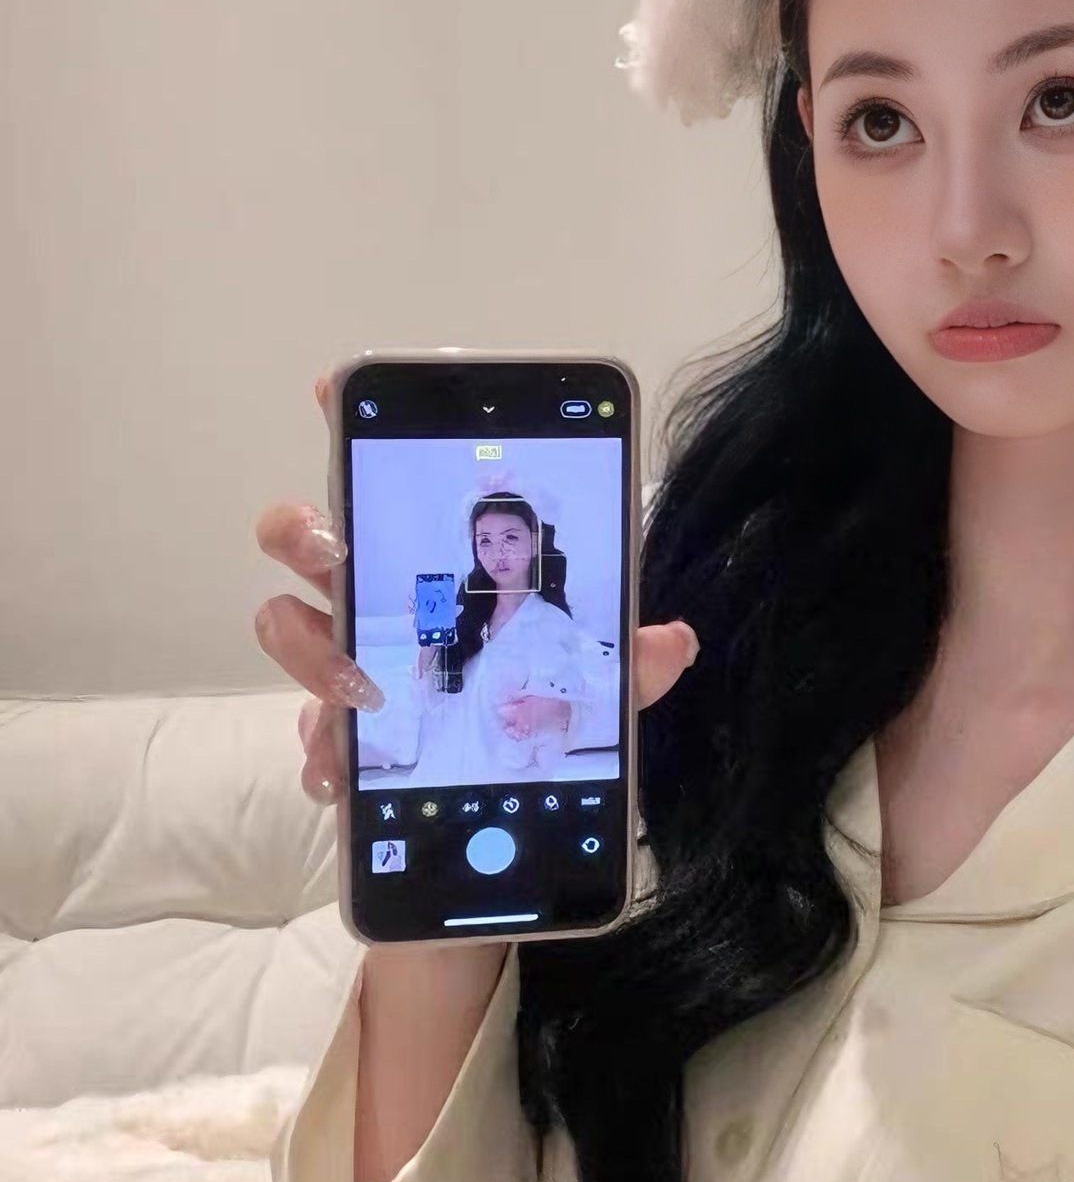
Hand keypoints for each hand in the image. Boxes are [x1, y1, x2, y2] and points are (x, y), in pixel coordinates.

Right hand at [255, 370, 700, 804]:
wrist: (512, 794)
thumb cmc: (545, 702)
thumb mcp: (605, 677)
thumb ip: (634, 658)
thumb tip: (677, 640)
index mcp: (438, 563)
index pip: (385, 480)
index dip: (350, 426)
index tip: (331, 387)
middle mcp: (381, 600)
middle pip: (304, 539)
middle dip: (301, 532)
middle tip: (333, 550)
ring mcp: (349, 662)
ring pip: (287, 626)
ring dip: (310, 648)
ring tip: (358, 682)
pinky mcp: (340, 734)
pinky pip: (311, 734)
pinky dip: (323, 749)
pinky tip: (343, 767)